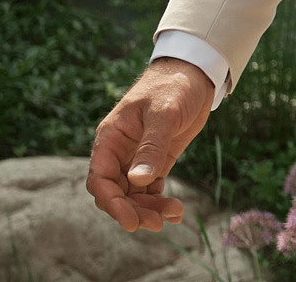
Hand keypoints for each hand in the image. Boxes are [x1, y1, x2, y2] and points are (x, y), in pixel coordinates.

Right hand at [87, 57, 214, 231]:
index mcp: (111, 138)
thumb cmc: (173, 85)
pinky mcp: (157, 159)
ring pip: (134, 194)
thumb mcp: (163, 113)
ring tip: (174, 215)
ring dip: (149, 208)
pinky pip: (151, 187)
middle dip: (133, 210)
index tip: (130, 220)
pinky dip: (160, 201)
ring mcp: (137, 157)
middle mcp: (119, 152)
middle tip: (156, 224)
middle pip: (116, 192)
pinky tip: (176, 211)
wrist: (195, 72)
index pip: (100, 179)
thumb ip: (151, 146)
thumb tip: (138, 180)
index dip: (111, 202)